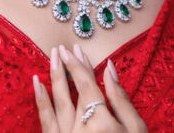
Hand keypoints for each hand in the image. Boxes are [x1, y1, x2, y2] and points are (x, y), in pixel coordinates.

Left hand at [33, 44, 147, 131]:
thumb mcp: (136, 130)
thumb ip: (121, 99)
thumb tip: (110, 69)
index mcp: (101, 123)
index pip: (87, 85)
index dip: (80, 66)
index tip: (73, 49)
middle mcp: (80, 129)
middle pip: (71, 91)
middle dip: (66, 67)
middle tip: (60, 49)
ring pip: (55, 102)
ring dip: (52, 78)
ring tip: (49, 58)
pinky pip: (45, 121)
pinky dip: (40, 101)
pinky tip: (36, 84)